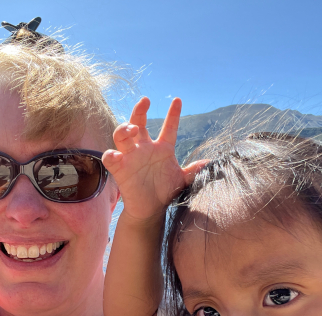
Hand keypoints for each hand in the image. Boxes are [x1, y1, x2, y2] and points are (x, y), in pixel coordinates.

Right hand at [102, 97, 206, 221]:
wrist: (151, 209)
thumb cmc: (166, 191)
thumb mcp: (182, 180)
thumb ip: (194, 170)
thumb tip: (210, 164)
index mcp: (162, 148)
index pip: (169, 127)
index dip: (173, 114)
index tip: (178, 100)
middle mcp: (145, 148)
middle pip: (139, 122)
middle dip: (140, 110)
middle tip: (145, 101)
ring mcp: (131, 157)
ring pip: (122, 135)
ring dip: (124, 128)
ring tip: (133, 129)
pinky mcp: (120, 169)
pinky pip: (110, 157)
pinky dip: (111, 154)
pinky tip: (117, 155)